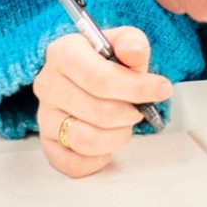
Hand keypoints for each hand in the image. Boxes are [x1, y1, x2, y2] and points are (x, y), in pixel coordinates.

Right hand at [32, 28, 171, 177]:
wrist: (87, 77)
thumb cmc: (105, 61)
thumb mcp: (123, 42)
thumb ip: (132, 43)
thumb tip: (134, 52)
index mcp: (63, 53)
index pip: (100, 78)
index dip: (136, 88)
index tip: (162, 89)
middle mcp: (48, 84)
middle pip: (99, 112)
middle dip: (130, 114)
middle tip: (139, 109)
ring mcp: (44, 116)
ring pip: (86, 140)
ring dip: (117, 137)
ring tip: (124, 125)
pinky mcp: (47, 144)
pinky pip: (73, 164)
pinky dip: (98, 159)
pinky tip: (108, 143)